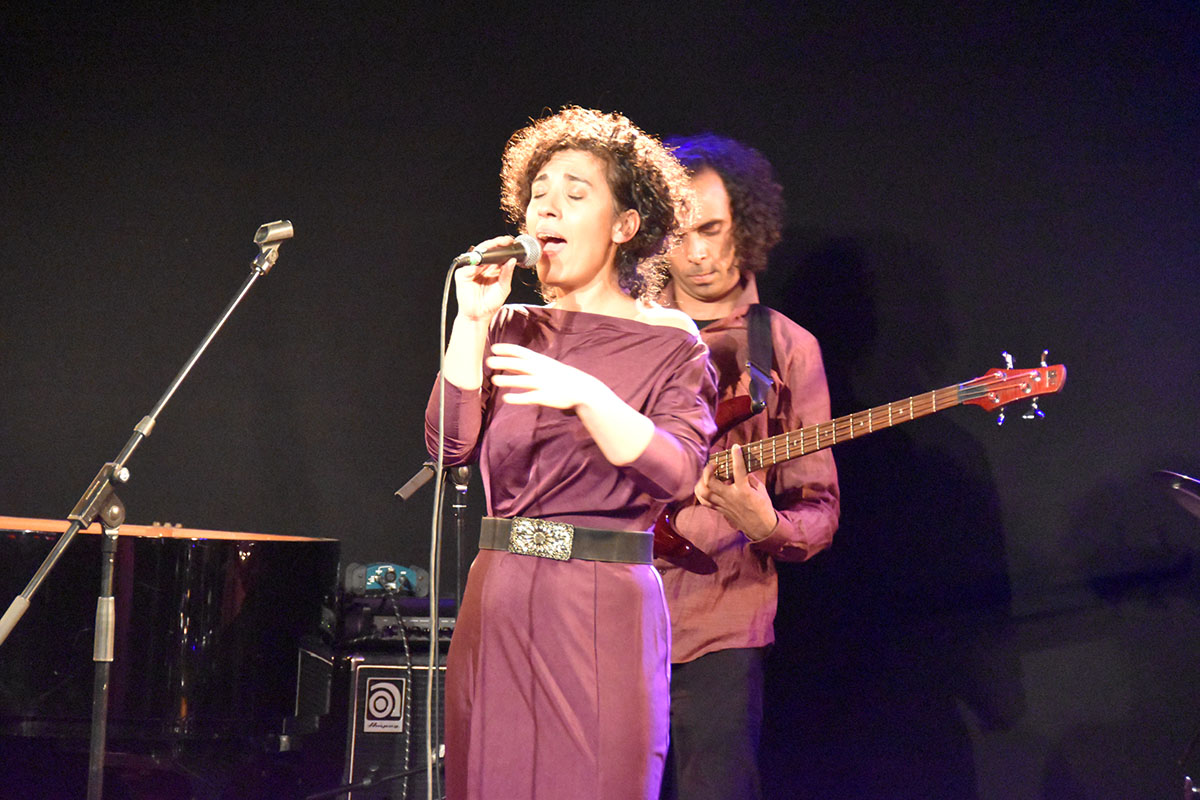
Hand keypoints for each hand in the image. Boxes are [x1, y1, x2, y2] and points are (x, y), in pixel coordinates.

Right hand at [454, 235, 517, 321]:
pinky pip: (469, 266)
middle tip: (505, 241)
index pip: (497, 253)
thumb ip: (507, 274)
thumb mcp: (503, 288)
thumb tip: (512, 261)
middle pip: (487, 250)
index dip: (503, 246)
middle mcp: (481, 267)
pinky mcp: (462, 275)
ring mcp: (471, 269)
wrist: (479, 316)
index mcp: (492, 269)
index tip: (511, 241)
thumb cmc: (490, 303)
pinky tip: (482, 261)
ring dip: (486, 249)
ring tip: (495, 245)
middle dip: (496, 244)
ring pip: (477, 254)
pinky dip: (475, 263)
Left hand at [485, 343, 605, 409]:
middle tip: (488, 361)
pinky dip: (517, 398)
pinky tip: (505, 398)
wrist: (583, 389)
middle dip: (504, 362)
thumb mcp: (544, 366)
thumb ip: (525, 365)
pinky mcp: (545, 397)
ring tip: (494, 379)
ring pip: (523, 381)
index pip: (521, 352)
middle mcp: (540, 370)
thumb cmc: (560, 376)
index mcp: (540, 360)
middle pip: (520, 364)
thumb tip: (506, 362)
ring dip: (508, 380)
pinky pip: (529, 397)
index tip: (493, 347)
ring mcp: (543, 383)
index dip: (507, 349)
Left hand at [694, 443, 778, 540]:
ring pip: (704, 492)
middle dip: (708, 470)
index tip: (735, 447)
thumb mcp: (760, 490)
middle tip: (713, 464)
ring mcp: (723, 505)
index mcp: (744, 491)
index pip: (739, 471)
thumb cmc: (763, 507)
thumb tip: (740, 467)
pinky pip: (704, 501)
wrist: (761, 528)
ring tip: (707, 474)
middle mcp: (731, 497)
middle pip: (711, 483)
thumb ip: (749, 478)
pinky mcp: (720, 510)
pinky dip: (701, 492)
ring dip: (702, 481)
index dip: (737, 457)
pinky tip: (704, 485)